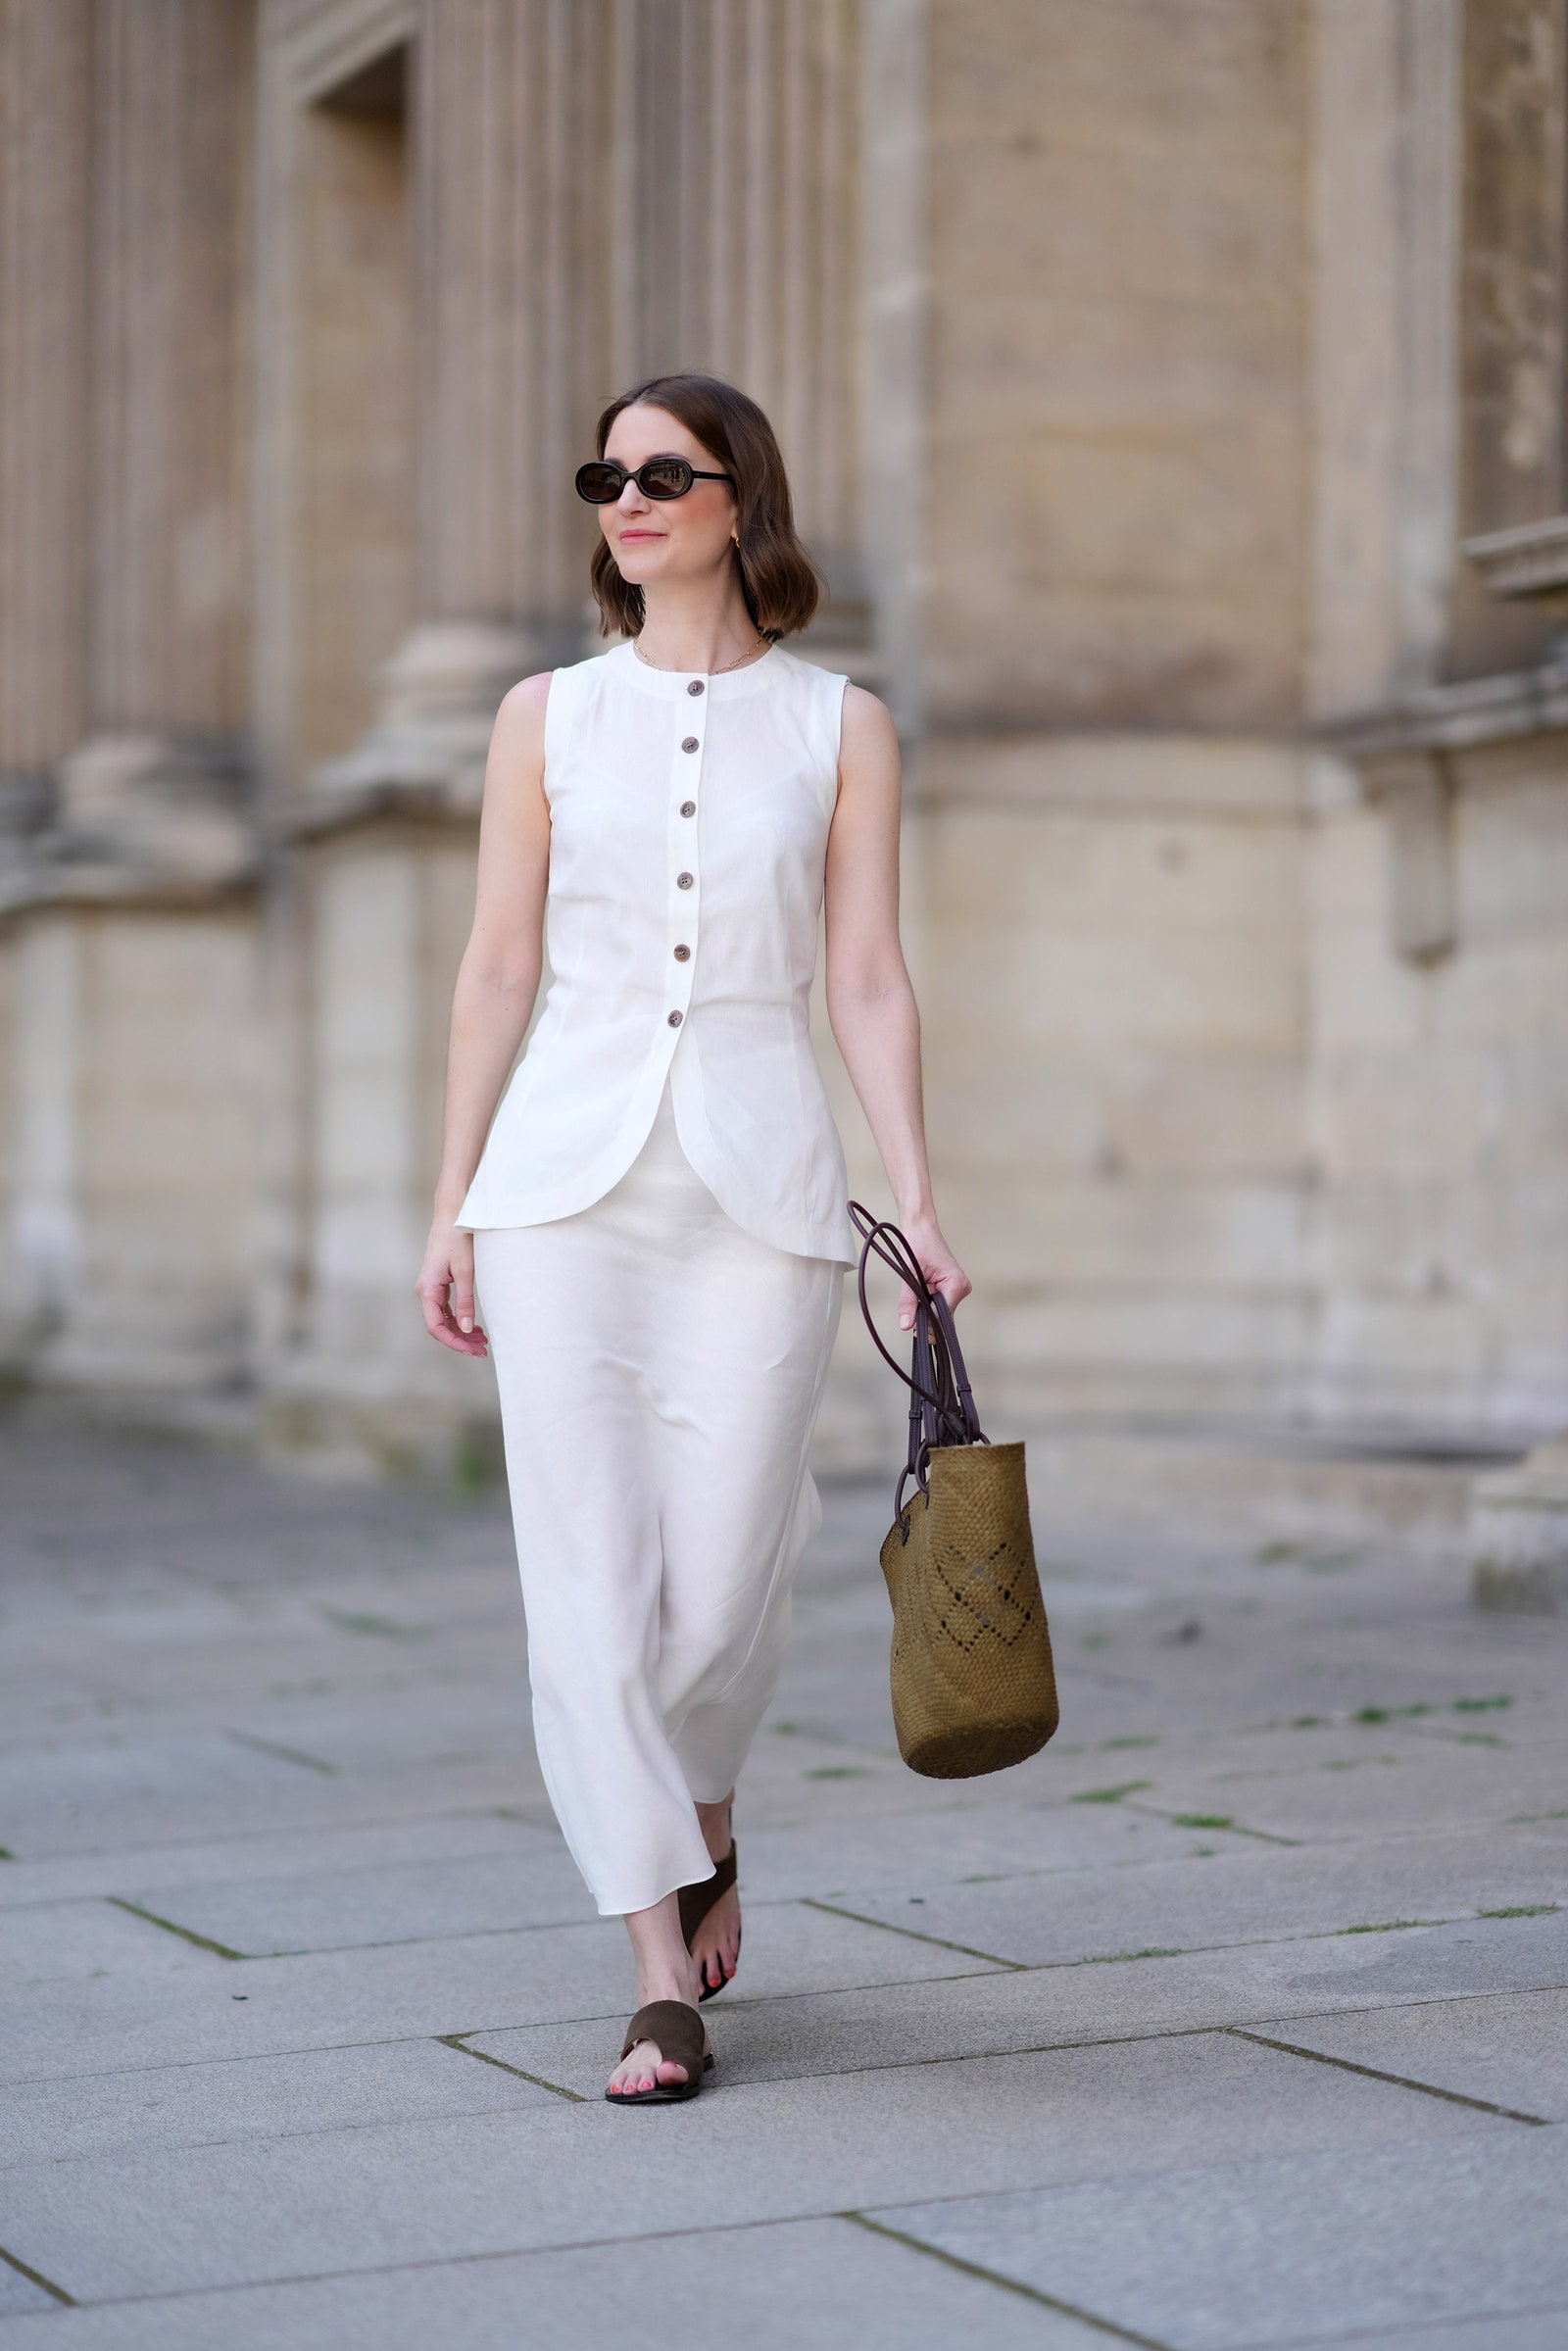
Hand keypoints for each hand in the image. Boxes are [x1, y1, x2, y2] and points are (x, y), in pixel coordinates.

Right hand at [416, 1222, 488, 1356]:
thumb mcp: (465, 1272)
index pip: (436, 1327)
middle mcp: (425, 1291)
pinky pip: (445, 1308)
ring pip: (442, 1318)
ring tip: (481, 1340)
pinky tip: (473, 1325)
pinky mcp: (437, 1283)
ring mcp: (430, 1287)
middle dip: (460, 1340)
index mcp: (427, 1289)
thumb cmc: (457, 1238)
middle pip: (439, 1326)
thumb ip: (465, 1302)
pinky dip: (458, 1318)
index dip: (454, 1342)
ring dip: (460, 1331)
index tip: (472, 1350)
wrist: (452, 1213)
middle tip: (482, 1349)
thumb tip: (465, 1329)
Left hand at [895, 1213, 970, 1329]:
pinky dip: (928, 1302)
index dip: (926, 1323)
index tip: (912, 1326)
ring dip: (926, 1308)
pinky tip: (921, 1290)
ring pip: (941, 1312)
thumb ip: (908, 1301)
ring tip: (916, 1291)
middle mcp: (961, 1288)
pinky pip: (940, 1304)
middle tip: (911, 1307)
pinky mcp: (951, 1287)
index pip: (942, 1317)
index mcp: (956, 1284)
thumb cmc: (919, 1242)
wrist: (920, 1227)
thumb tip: (907, 1324)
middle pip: (943, 1317)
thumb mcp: (910, 1273)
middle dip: (926, 1316)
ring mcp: (957, 1288)